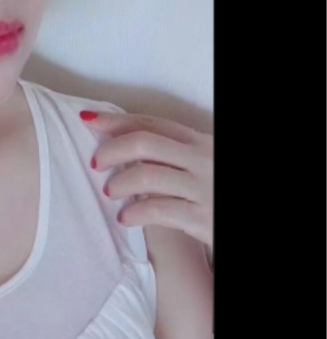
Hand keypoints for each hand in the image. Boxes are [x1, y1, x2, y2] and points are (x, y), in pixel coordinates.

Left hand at [81, 110, 212, 248]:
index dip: (116, 120)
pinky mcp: (203, 218)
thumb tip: (122, 146)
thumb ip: (170, 153)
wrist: (249, 216)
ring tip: (110, 192)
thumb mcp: (200, 162)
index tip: (88, 119)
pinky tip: (125, 218)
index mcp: (198, 141)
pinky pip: (159, 210)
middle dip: (112, 149)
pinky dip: (136, 213)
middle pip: (144, 143)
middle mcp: (201, 159)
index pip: (151, 123)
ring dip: (120, 183)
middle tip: (96, 163)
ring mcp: (203, 188)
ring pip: (147, 175)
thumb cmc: (215, 189)